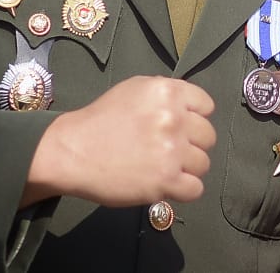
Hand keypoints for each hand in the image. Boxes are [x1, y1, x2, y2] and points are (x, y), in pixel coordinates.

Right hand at [21, 76, 214, 208]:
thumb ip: (166, 95)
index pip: (207, 106)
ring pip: (203, 164)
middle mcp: (174, 118)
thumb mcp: (135, 89)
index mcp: (168, 92)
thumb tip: (191, 108)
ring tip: (164, 167)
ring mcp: (171, 150)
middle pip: (208, 137)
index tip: (180, 127)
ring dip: (186, 168)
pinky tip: (167, 184)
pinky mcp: (165, 180)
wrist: (72, 151)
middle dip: (191, 144)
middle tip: (168, 150)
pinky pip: (196, 189)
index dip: (194, 118)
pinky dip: (183, 190)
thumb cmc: (101, 119)